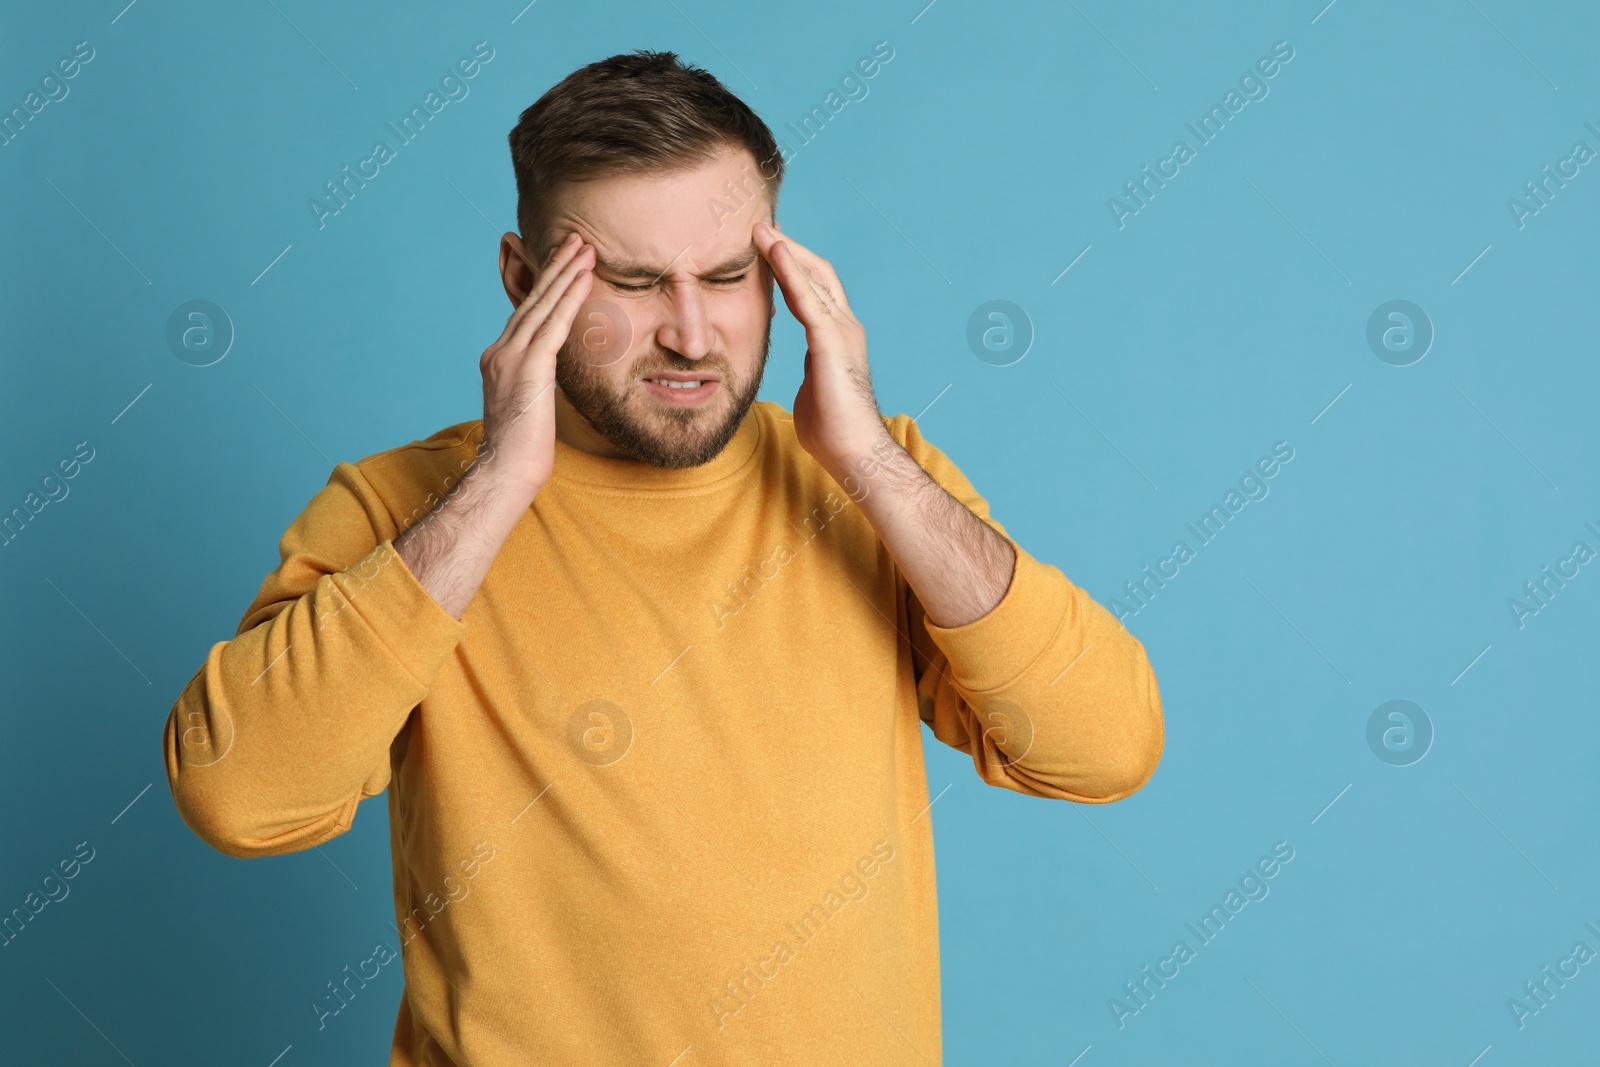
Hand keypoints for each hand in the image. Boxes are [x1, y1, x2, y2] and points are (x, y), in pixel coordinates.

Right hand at [478, 233, 594, 496]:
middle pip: (532, 299)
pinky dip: (570, 296)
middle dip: (555, 266)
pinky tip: (585, 277)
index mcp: (498, 357)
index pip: (525, 312)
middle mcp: (500, 350)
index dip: (545, 284)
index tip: (563, 261)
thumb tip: (552, 374)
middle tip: (575, 239)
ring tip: (585, 247)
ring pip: (543, 304)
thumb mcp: (529, 404)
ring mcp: (510, 356)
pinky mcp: (528, 366)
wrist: (507, 469)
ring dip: (566, 272)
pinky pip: (554, 323)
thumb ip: (537, 380)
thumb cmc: (523, 449)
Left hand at [754, 222, 889, 474]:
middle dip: (787, 249)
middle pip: (816, 274)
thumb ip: (809, 373)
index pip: (813, 291)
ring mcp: (841, 332)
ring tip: (759, 230)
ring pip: (812, 277)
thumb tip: (802, 374)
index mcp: (836, 339)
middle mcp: (844, 327)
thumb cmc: (833, 432)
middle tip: (758, 228)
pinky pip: (809, 298)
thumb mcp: (814, 391)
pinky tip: (773, 252)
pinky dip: (790, 272)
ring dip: (785, 251)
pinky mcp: (832, 342)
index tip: (765, 250)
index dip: (790, 267)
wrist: (854, 453)